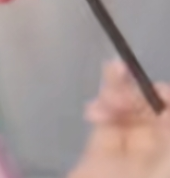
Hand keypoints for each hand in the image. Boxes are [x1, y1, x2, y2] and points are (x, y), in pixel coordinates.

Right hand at [69, 61, 169, 177]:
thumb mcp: (168, 168)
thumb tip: (167, 101)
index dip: (166, 98)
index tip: (154, 90)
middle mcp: (159, 155)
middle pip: (153, 111)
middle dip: (138, 94)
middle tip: (122, 91)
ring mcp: (132, 156)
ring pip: (128, 111)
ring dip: (116, 96)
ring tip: (105, 99)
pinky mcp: (103, 154)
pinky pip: (106, 121)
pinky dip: (101, 107)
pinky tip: (94, 106)